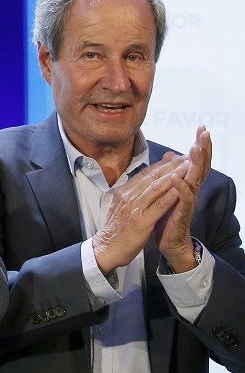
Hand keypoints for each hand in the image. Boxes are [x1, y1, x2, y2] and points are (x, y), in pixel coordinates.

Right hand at [93, 155, 189, 274]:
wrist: (107, 248)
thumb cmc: (117, 230)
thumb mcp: (121, 207)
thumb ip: (132, 194)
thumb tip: (143, 183)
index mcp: (124, 192)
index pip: (145, 173)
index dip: (162, 164)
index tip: (176, 157)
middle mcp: (128, 196)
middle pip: (152, 176)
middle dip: (171, 165)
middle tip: (187, 156)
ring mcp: (134, 207)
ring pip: (157, 187)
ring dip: (174, 175)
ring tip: (188, 166)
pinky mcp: (141, 220)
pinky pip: (159, 205)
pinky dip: (171, 195)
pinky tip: (182, 189)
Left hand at [155, 126, 211, 271]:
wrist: (169, 244)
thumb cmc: (168, 217)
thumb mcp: (168, 192)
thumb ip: (172, 174)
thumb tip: (172, 155)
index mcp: (186, 185)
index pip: (195, 162)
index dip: (200, 145)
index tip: (202, 128)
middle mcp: (190, 192)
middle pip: (199, 167)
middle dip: (203, 149)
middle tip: (205, 133)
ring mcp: (187, 204)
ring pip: (194, 181)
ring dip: (195, 165)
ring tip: (195, 148)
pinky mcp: (181, 216)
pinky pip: (183, 201)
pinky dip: (180, 189)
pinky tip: (177, 178)